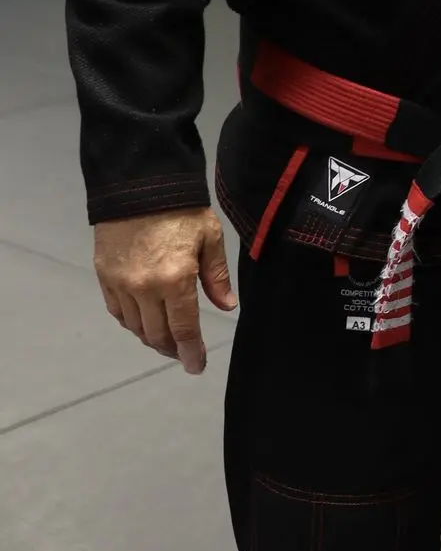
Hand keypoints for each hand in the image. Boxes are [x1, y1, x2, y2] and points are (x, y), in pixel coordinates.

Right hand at [93, 208, 235, 374]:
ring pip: (135, 327)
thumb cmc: (182, 209)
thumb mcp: (209, 237)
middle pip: (157, 335)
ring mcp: (120, 283)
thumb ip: (216, 276)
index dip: (191, 352)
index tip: (197, 366)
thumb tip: (227, 307)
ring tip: (166, 339)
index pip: (183, 329)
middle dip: (172, 350)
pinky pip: (117, 311)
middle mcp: (144, 288)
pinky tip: (143, 321)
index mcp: (175, 280)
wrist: (138, 183)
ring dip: (151, 338)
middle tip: (184, 353)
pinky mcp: (104, 276)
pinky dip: (131, 322)